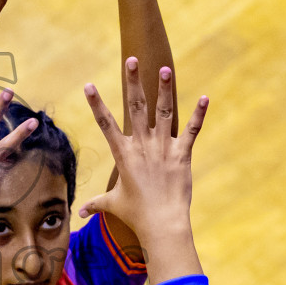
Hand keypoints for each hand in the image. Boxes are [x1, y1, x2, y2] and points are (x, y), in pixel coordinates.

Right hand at [77, 59, 206, 279]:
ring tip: (164, 69)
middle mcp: (142, 146)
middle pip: (136, 107)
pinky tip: (205, 98)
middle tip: (131, 60)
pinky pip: (192, 130)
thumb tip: (79, 214)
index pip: (105, 123)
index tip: (88, 85)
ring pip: (164, 112)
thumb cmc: (136, 215)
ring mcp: (163, 148)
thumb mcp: (113, 204)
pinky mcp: (183, 155)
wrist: (162, 224)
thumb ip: (96, 204)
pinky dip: (200, 114)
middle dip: (133, 82)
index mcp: (123, 154)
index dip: (96, 103)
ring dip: (165, 89)